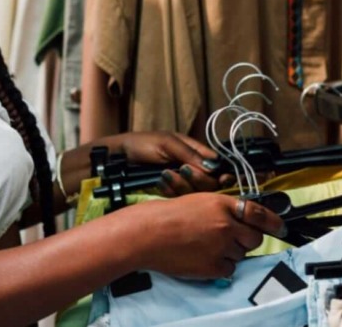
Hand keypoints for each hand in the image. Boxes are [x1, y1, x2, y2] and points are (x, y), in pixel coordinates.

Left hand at [102, 132, 233, 195]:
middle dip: (199, 179)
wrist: (119, 159)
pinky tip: (160, 181)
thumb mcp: (167, 143)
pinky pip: (180, 198)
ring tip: (165, 173)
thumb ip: (190, 154)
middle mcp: (192, 169)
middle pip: (211, 183)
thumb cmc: (142, 144)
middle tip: (183, 170)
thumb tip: (214, 166)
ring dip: (182, 184)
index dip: (222, 173)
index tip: (222, 178)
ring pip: (196, 193)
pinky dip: (171, 190)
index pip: (217, 165)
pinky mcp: (170, 194)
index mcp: (195, 152)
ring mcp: (181, 183)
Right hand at [124, 193, 286, 278]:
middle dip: (245, 239)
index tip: (281, 227)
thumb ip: (224, 209)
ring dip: (230, 252)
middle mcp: (226, 225)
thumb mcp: (200, 201)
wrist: (148, 234)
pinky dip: (220, 266)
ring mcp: (221, 247)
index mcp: (223, 205)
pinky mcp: (214, 266)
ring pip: (240, 255)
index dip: (273, 222)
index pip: (258, 213)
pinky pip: (229, 270)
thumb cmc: (168, 215)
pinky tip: (202, 257)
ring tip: (205, 246)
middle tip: (228, 238)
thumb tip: (243, 220)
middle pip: (254, 238)